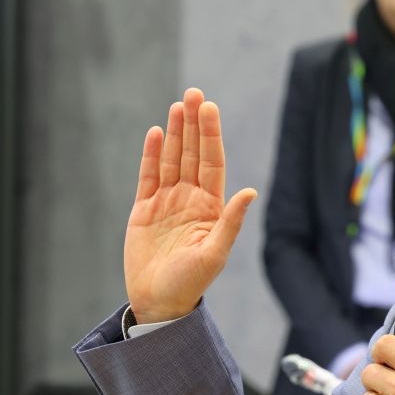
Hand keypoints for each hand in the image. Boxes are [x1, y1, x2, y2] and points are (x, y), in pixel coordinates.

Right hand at [124, 88, 256, 322]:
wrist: (160, 301)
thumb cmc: (191, 282)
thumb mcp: (215, 253)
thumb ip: (231, 221)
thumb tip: (251, 191)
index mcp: (210, 207)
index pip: (212, 163)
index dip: (210, 135)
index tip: (209, 108)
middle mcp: (190, 199)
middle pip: (192, 154)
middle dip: (193, 124)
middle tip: (195, 93)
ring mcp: (166, 203)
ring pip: (171, 160)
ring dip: (173, 133)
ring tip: (178, 105)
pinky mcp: (144, 210)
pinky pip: (147, 176)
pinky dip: (150, 155)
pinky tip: (154, 133)